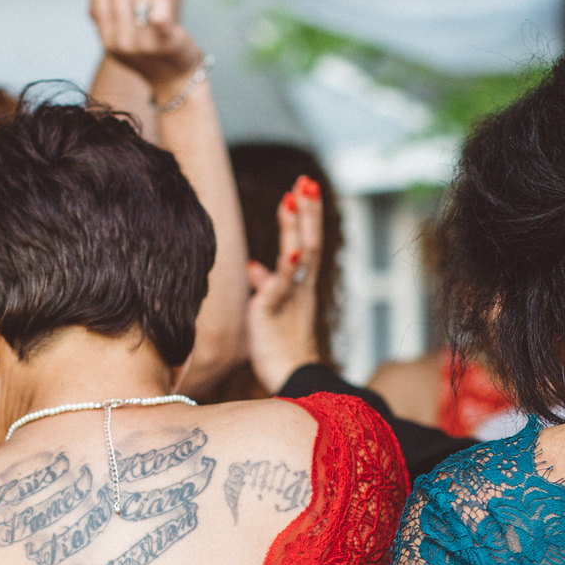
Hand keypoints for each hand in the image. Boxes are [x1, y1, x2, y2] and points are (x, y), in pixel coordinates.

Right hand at [89, 0, 203, 92]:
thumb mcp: (122, 38)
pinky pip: (158, 11)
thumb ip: (111, 17)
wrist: (177, 83)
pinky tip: (162, 3)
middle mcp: (118, 43)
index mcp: (106, 39)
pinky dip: (161, 2)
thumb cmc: (152, 54)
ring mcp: (140, 45)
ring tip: (159, 2)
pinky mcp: (164, 43)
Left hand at [245, 177, 323, 392]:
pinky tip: (288, 253)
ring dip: (297, 226)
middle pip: (309, 242)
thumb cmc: (280, 349)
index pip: (304, 242)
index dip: (303, 215)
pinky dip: (285, 269)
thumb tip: (255, 265)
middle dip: (308, 211)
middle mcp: (300, 288)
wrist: (293, 383)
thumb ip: (266, 285)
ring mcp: (291, 299)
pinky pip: (282, 288)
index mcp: (299, 286)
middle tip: (306, 181)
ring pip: (300, 256)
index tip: (301, 188)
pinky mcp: (275, 314)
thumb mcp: (271, 310)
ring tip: (294, 198)